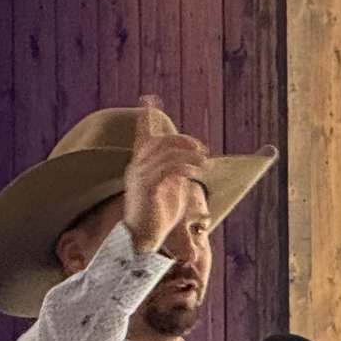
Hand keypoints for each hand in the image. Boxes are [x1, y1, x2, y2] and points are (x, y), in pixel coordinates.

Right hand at [123, 95, 207, 254]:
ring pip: (164, 153)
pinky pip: (166, 169)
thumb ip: (178, 175)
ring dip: (188, 154)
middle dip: (183, 140)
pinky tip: (196, 171)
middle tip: (202, 149)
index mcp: (141, 166)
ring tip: (204, 163)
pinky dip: (183, 166)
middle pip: (159, 141)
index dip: (146, 117)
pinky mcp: (146, 188)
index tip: (150, 98)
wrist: (143, 241)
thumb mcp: (173, 192)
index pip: (142, 136)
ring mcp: (139, 177)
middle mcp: (136, 168)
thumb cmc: (159, 219)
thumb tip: (193, 164)